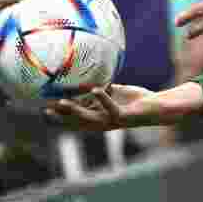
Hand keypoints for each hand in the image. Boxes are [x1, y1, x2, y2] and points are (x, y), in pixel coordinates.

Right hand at [43, 85, 160, 131]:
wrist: (158, 107)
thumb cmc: (135, 100)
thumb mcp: (113, 92)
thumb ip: (99, 89)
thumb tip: (82, 79)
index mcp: (100, 117)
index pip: (75, 119)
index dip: (60, 116)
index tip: (43, 109)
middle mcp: (104, 122)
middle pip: (78, 122)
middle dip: (62, 117)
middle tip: (46, 111)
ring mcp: (113, 121)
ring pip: (90, 118)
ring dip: (76, 110)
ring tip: (62, 102)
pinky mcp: (124, 117)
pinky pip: (111, 108)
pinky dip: (102, 99)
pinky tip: (94, 89)